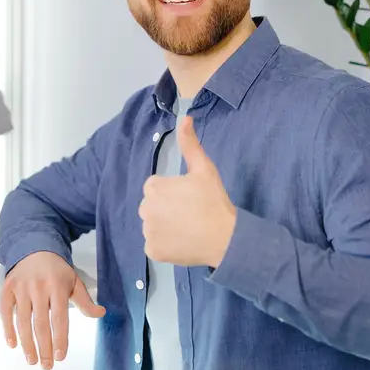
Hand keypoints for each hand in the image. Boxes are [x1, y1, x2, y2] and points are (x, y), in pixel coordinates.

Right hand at [0, 251, 105, 369]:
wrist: (34, 248)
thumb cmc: (56, 270)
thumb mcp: (74, 282)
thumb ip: (85, 301)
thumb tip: (101, 313)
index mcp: (57, 286)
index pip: (59, 318)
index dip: (60, 338)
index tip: (60, 356)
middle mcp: (38, 287)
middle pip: (40, 323)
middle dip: (44, 347)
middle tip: (46, 366)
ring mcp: (21, 287)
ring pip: (23, 321)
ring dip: (27, 343)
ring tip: (32, 360)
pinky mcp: (7, 288)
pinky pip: (6, 311)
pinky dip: (8, 329)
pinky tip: (13, 344)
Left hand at [139, 115, 237, 266]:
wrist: (225, 238)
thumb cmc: (214, 201)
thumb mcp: (204, 168)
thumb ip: (190, 144)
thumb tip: (185, 117)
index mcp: (153, 188)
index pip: (156, 188)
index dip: (173, 192)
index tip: (190, 198)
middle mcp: (145, 209)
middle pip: (151, 206)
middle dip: (166, 209)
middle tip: (190, 214)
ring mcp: (147, 232)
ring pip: (152, 226)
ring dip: (164, 227)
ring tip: (187, 228)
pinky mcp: (152, 252)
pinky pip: (154, 245)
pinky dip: (165, 245)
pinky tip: (182, 242)